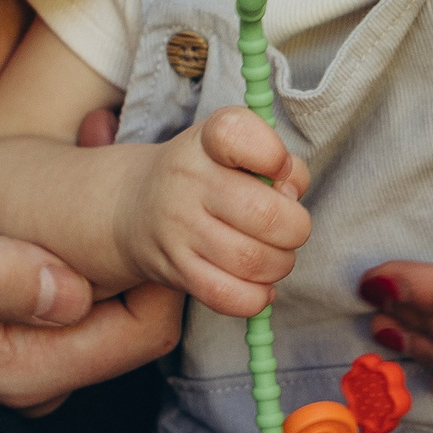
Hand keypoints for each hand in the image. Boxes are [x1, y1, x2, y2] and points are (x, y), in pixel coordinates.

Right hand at [0, 157, 183, 413]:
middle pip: (140, 319)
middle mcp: (33, 376)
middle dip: (137, 234)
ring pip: (116, 300)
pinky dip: (87, 231)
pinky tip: (64, 166)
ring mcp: (29, 355)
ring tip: (83, 137)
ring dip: (112, 226)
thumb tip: (70, 294)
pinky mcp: (22, 327)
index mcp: (17, 368)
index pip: (143, 334)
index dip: (157, 262)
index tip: (127, 176)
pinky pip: (86, 287)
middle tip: (98, 136)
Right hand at [118, 107, 311, 318]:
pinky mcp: (176, 269)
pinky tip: (259, 285)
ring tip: (274, 256)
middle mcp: (187, 179)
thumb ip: (282, 166)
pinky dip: (256, 298)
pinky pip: (228, 296)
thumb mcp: (237, 152)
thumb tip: (292, 197)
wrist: (137, 207)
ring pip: (252, 260)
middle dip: (296, 228)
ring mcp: (178, 227)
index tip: (279, 166)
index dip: (271, 153)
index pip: (235, 134)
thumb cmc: (206, 176)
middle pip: (264, 214)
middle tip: (290, 228)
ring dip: (279, 264)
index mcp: (207, 141)